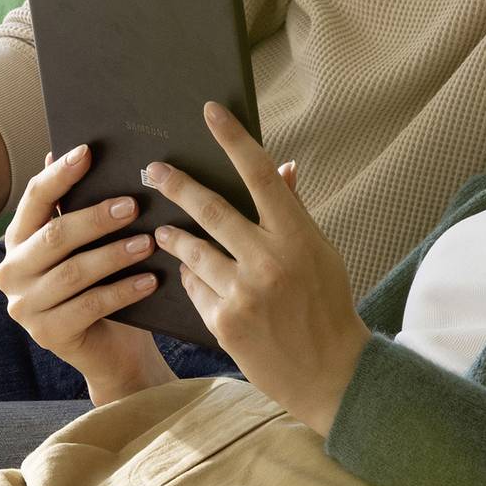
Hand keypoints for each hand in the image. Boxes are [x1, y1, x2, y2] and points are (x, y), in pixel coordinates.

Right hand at [0, 147, 175, 405]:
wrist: (113, 351)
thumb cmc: (101, 286)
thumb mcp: (89, 246)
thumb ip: (77, 207)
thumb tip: (76, 151)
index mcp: (18, 240)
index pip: (34, 199)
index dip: (60, 174)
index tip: (88, 152)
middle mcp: (11, 272)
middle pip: (54, 236)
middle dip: (95, 218)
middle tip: (133, 205)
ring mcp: (25, 306)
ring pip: (74, 272)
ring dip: (114, 255)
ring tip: (148, 243)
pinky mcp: (47, 334)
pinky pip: (89, 306)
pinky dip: (123, 291)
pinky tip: (150, 280)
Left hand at [144, 104, 369, 433]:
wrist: (331, 375)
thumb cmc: (327, 306)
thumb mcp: (320, 253)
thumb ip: (294, 212)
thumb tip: (283, 167)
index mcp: (297, 236)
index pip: (261, 174)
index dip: (234, 139)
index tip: (210, 111)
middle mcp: (269, 260)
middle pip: (210, 208)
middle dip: (176, 184)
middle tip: (154, 170)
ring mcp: (244, 292)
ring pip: (193, 250)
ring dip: (173, 237)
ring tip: (162, 229)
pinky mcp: (224, 322)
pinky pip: (195, 288)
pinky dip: (191, 279)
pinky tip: (191, 277)